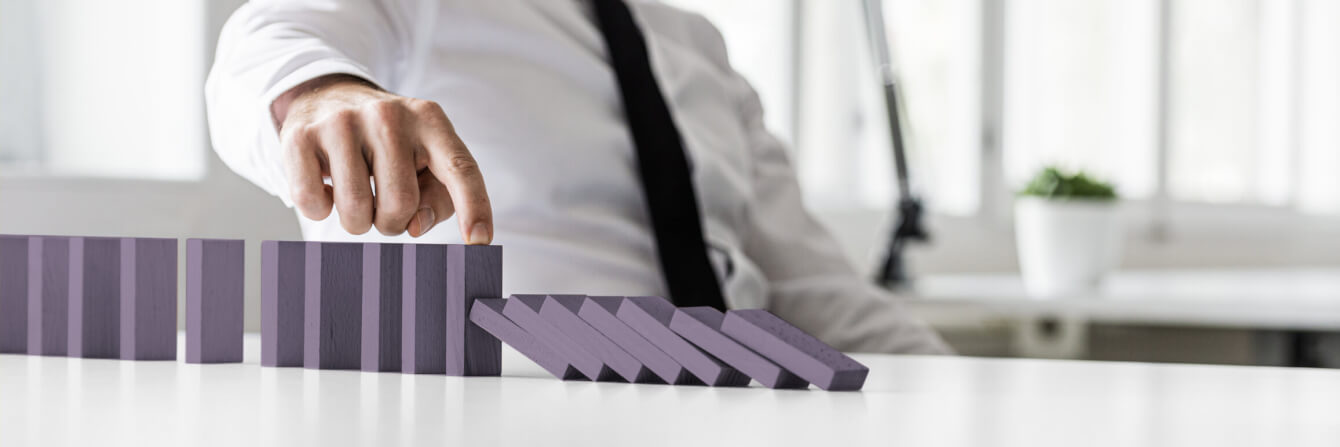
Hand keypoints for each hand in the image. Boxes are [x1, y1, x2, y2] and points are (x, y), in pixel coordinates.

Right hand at [272, 75, 491, 241]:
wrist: (328, 95)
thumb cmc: (388, 144)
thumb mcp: (423, 161)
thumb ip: (436, 198)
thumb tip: (415, 226)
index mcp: (430, 120)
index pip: (460, 167)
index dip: (474, 207)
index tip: (480, 241)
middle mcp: (388, 115)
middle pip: (401, 203)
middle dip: (393, 222)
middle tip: (382, 205)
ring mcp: (342, 122)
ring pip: (356, 210)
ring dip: (358, 222)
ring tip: (357, 197)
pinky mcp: (301, 135)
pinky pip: (312, 204)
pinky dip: (320, 210)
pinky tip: (326, 185)